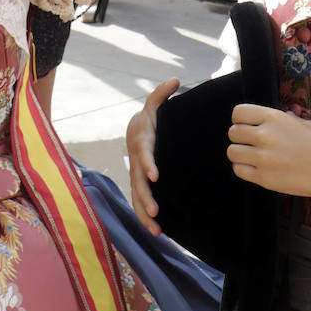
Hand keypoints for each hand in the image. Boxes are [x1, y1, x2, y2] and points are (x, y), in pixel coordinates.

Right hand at [126, 78, 178, 234]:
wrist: (137, 131)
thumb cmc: (151, 119)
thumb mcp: (155, 105)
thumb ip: (162, 94)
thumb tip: (175, 79)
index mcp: (140, 140)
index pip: (142, 152)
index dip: (147, 163)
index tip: (155, 175)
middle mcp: (135, 159)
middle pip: (137, 181)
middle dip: (145, 196)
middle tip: (155, 210)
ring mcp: (135, 173)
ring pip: (136, 195)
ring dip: (144, 211)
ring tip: (156, 227)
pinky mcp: (139, 184)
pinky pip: (138, 201)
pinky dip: (144, 216)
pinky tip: (157, 231)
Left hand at [227, 103, 310, 197]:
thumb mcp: (302, 123)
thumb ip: (280, 120)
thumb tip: (266, 119)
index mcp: (274, 118)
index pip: (239, 113)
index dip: (240, 119)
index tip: (247, 125)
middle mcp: (265, 136)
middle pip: (233, 133)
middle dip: (240, 137)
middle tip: (252, 143)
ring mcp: (263, 158)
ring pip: (232, 152)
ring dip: (240, 153)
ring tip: (253, 156)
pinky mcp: (264, 178)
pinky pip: (238, 170)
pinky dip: (244, 169)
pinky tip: (256, 168)